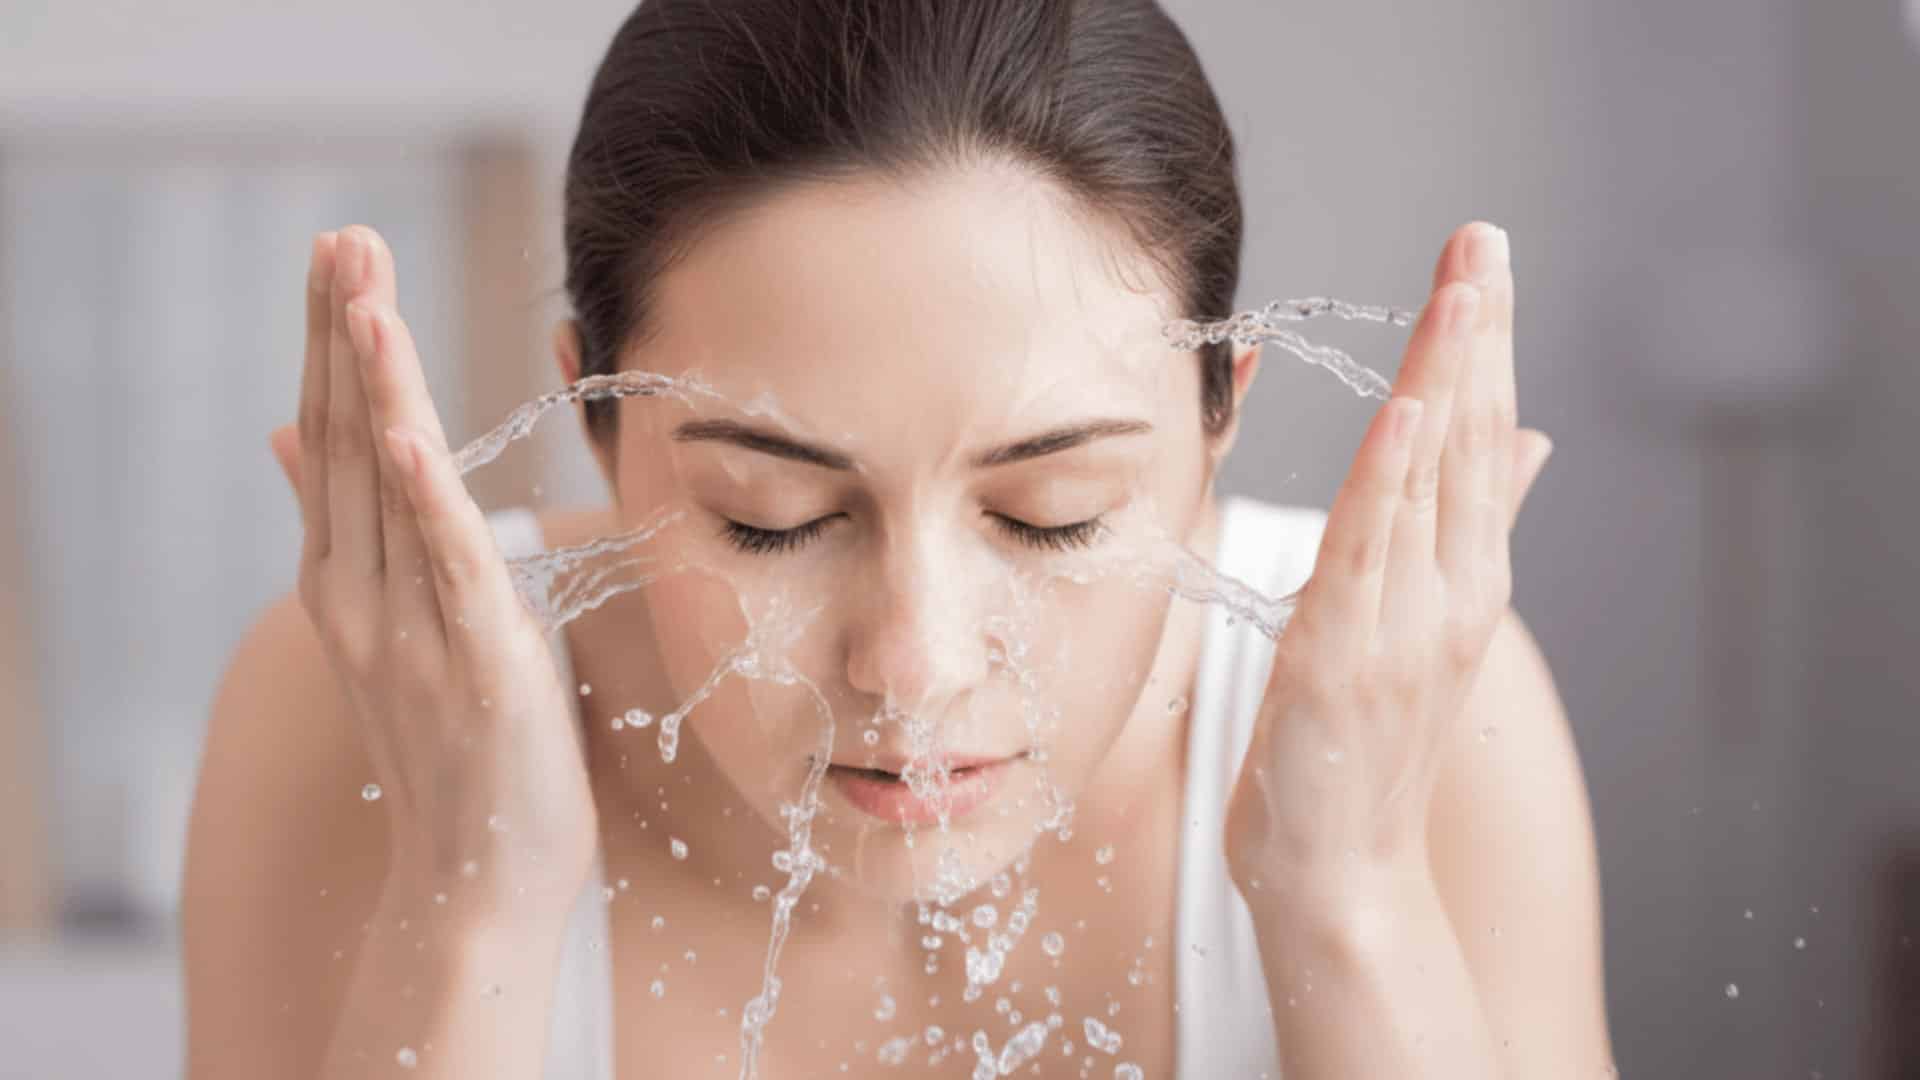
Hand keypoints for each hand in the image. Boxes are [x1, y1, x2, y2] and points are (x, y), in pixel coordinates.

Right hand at [270, 225, 598, 925]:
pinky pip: (447, 569)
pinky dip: (428, 499)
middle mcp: (359, 600)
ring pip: (386, 489)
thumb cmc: (453, 751)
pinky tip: (411, 433)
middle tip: (344, 237)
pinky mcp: (473, 667)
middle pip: (348, 445)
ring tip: (363, 294)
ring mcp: (407, 634)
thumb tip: (290, 439)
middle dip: (345, 336)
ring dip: (378, 387)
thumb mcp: (392, 626)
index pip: (333, 442)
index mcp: (347, 584)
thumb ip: (352, 532)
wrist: (474, 882)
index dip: (333, 348)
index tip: (338, 258)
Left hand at [1224, 221, 1551, 892]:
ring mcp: (1403, 628)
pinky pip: (1369, 556)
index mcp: (1463, 583)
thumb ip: (1466, 538)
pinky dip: (1391, 483)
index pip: (1481, 442)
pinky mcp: (1342, 661)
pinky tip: (1407, 413)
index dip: (1486, 348)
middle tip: (1483, 238)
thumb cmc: (1365, 753)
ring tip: (1459, 289)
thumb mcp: (1423, 630)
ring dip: (1444, 378)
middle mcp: (1450, 597)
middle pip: (1468, 444)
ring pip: (1429, 484)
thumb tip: (1524, 444)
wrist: (1340, 878)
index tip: (1485, 261)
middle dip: (1475, 336)